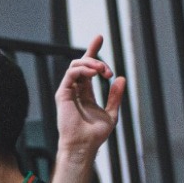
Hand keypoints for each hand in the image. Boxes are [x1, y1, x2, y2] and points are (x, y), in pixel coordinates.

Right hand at [55, 36, 125, 158]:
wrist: (84, 146)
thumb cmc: (95, 134)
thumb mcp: (111, 113)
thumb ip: (115, 96)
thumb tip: (121, 78)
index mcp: (86, 93)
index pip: (89, 68)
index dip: (93, 51)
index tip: (100, 37)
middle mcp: (76, 90)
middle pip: (81, 63)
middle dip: (95, 57)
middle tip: (108, 71)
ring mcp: (68, 91)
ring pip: (76, 66)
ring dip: (91, 64)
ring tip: (103, 72)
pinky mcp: (62, 94)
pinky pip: (70, 74)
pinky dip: (82, 70)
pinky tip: (94, 73)